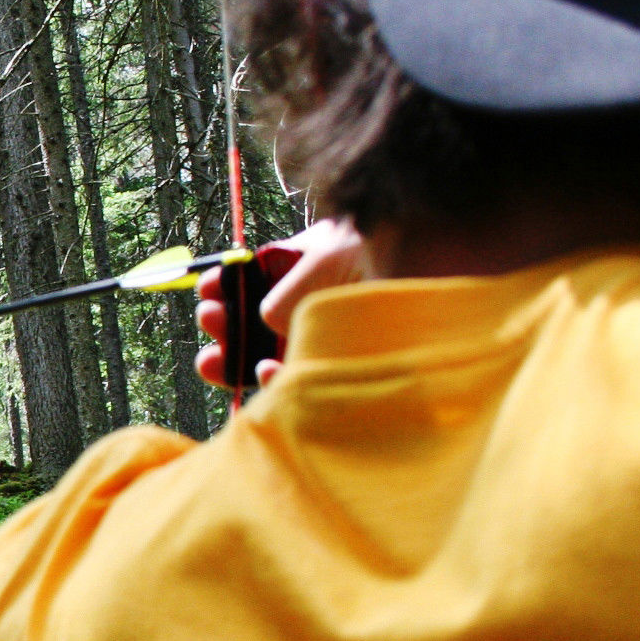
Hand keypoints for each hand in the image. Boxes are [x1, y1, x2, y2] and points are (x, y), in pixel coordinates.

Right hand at [195, 218, 368, 388]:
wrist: (433, 275)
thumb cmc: (382, 258)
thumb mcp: (324, 257)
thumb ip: (287, 288)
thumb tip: (266, 319)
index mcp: (308, 266)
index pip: (255, 280)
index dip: (226, 286)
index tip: (206, 289)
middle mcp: (311, 305)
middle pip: (254, 320)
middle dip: (222, 322)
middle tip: (209, 319)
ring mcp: (320, 339)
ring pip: (263, 356)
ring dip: (231, 359)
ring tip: (211, 360)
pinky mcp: (332, 372)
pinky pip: (290, 383)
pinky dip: (268, 381)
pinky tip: (262, 372)